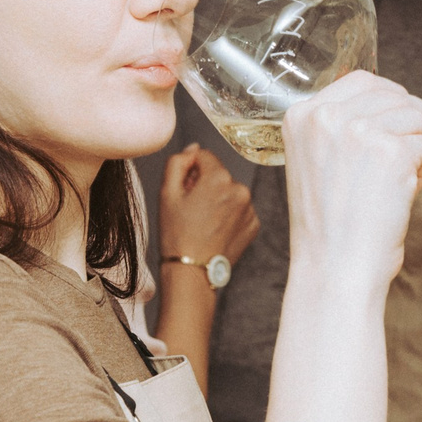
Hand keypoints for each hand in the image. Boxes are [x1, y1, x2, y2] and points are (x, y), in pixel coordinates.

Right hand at [158, 144, 260, 266]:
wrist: (192, 271)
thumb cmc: (177, 234)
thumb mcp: (167, 193)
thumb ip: (178, 162)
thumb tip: (193, 149)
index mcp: (220, 179)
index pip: (205, 156)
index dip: (190, 169)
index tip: (184, 188)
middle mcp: (241, 190)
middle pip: (219, 175)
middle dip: (205, 184)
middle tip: (190, 208)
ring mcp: (250, 209)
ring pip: (230, 192)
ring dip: (218, 199)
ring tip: (202, 221)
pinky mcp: (254, 225)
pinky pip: (239, 210)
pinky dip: (228, 215)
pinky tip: (214, 229)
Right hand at [281, 72, 421, 294]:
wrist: (336, 266)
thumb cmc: (330, 227)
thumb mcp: (316, 163)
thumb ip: (340, 130)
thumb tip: (387, 109)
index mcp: (302, 116)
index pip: (360, 80)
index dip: (392, 94)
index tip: (409, 109)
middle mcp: (326, 117)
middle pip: (392, 94)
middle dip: (416, 117)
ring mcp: (358, 131)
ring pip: (413, 117)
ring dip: (419, 147)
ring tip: (402, 181)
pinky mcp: (389, 151)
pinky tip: (404, 192)